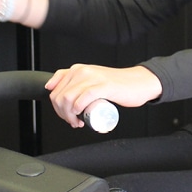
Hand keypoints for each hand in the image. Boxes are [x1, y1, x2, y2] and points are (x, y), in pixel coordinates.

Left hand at [45, 65, 162, 127]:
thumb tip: (54, 89)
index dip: (56, 107)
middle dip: (62, 114)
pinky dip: (77, 109)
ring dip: (68, 115)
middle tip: (73, 122)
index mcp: (76, 70)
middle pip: (60, 96)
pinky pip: (83, 97)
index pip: (54, 89)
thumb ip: (76, 80)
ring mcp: (92, 78)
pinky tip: (81, 116)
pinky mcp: (104, 85)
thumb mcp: (91, 79)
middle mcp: (81, 71)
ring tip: (78, 122)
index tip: (66, 115)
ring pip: (68, 98)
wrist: (137, 82)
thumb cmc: (115, 84)